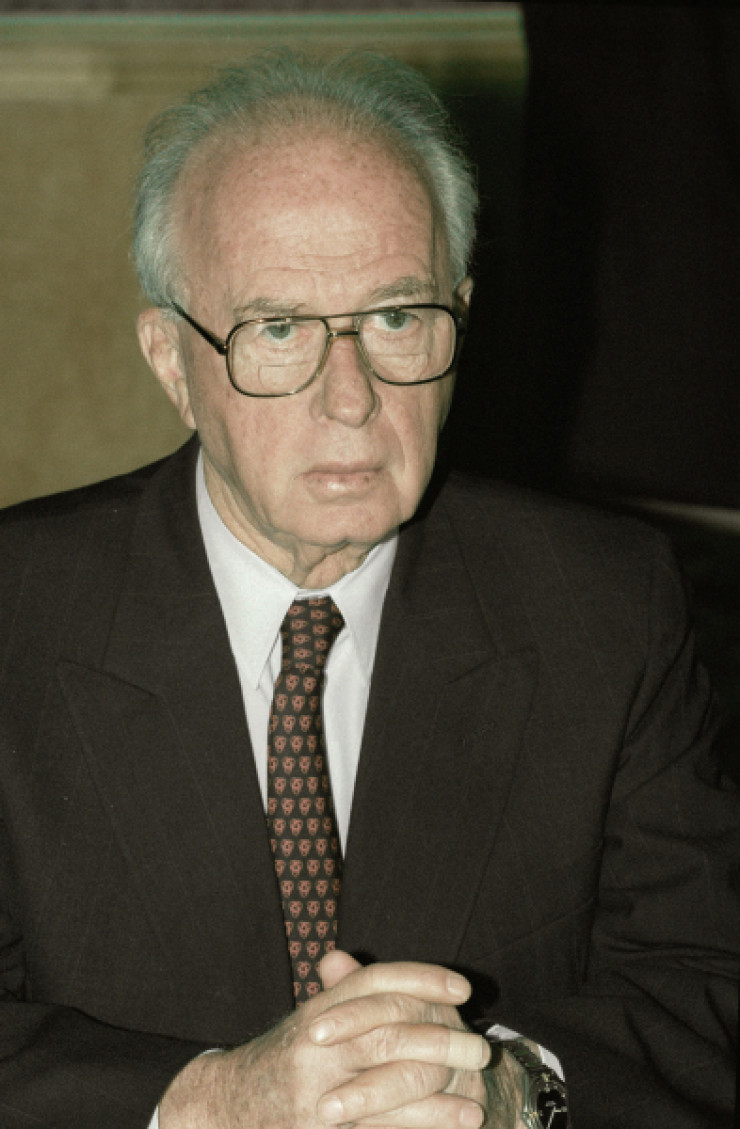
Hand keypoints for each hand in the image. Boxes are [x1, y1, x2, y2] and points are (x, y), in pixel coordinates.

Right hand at [158, 951, 493, 1128]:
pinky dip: (420, 1125)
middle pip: (390, 1032)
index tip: (462, 987)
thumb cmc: (280, 1062)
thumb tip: (349, 957)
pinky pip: (380, 1127)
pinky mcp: (322, 1128)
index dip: (422, 978)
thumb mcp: (307, 1021)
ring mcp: (317, 1090)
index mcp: (318, 1011)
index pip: (375, 983)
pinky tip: (452, 1124)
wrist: (226, 1108)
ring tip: (478, 1100)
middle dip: (442, 1040)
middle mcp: (316, 1045)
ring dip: (440, 1095)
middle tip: (481, 1046)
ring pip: (390, 1082)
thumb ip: (337, 993)